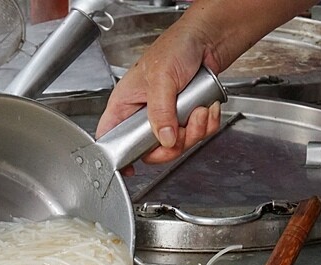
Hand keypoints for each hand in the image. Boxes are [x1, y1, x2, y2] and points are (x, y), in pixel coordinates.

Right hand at [95, 15, 223, 169]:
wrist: (208, 39)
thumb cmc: (176, 46)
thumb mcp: (162, 78)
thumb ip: (160, 111)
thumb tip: (163, 139)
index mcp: (126, 104)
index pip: (112, 138)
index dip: (117, 156)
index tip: (129, 169)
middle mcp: (144, 115)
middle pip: (151, 151)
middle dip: (173, 145)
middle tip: (183, 129)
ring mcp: (166, 118)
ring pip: (177, 146)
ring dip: (195, 131)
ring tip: (199, 109)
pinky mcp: (186, 118)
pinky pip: (196, 136)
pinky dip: (207, 124)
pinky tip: (207, 107)